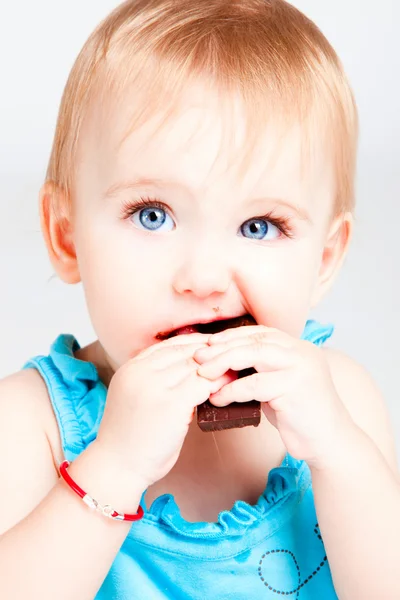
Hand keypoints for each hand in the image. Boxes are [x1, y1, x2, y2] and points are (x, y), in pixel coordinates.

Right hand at [95, 333, 232, 489]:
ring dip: (218, 367)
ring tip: (235, 370)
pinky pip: (203, 385)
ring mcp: (155, 386)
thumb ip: (153, 380)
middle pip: (184, 352)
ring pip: (196, 366)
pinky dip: (218, 384)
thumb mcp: (134, 397)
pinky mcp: (172, 404)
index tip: (210, 347)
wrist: (117, 467)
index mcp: (131, 368)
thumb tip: (187, 371)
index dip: (193, 344)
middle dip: (209, 353)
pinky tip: (228, 387)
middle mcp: (141, 372)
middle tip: (231, 355)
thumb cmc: (129, 438)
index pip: (168, 345)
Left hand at [194, 325, 354, 469]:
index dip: (232, 336)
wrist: (330, 443)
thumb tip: (221, 363)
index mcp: (298, 347)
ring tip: (202, 374)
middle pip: (255, 340)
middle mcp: (302, 352)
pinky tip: (217, 397)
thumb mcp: (279, 385)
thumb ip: (260, 370)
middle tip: (198, 356)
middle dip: (223, 347)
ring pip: (255, 354)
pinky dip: (232, 390)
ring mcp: (302, 368)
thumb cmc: (300, 416)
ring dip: (223, 363)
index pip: (260, 333)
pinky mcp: (297, 388)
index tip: (208, 343)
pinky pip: (256, 384)